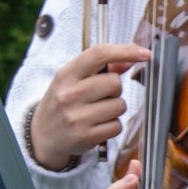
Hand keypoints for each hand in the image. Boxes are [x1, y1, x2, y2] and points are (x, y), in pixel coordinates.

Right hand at [28, 43, 150, 169]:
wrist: (42, 134)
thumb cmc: (63, 102)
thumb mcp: (73, 80)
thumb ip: (101, 69)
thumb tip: (130, 58)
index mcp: (65, 74)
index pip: (98, 54)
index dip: (125, 51)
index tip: (145, 53)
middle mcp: (70, 94)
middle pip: (115, 82)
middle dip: (115, 89)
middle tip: (100, 96)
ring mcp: (77, 117)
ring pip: (120, 105)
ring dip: (115, 108)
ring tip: (96, 111)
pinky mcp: (87, 136)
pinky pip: (118, 126)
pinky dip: (112, 125)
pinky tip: (97, 125)